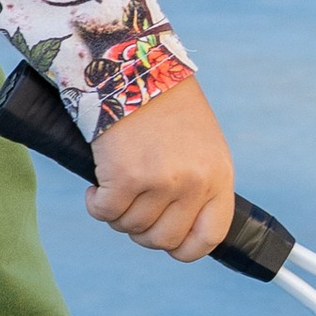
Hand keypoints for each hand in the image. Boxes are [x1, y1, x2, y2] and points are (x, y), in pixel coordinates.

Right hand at [87, 71, 237, 259]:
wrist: (135, 66)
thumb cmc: (165, 104)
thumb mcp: (199, 145)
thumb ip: (198, 184)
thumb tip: (179, 225)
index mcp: (219, 176)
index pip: (209, 238)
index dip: (185, 248)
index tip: (168, 243)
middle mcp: (194, 183)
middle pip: (163, 239)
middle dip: (141, 231)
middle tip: (131, 208)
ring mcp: (161, 181)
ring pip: (130, 227)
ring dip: (118, 214)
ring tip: (116, 187)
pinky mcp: (126, 176)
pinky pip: (105, 212)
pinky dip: (96, 204)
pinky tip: (97, 186)